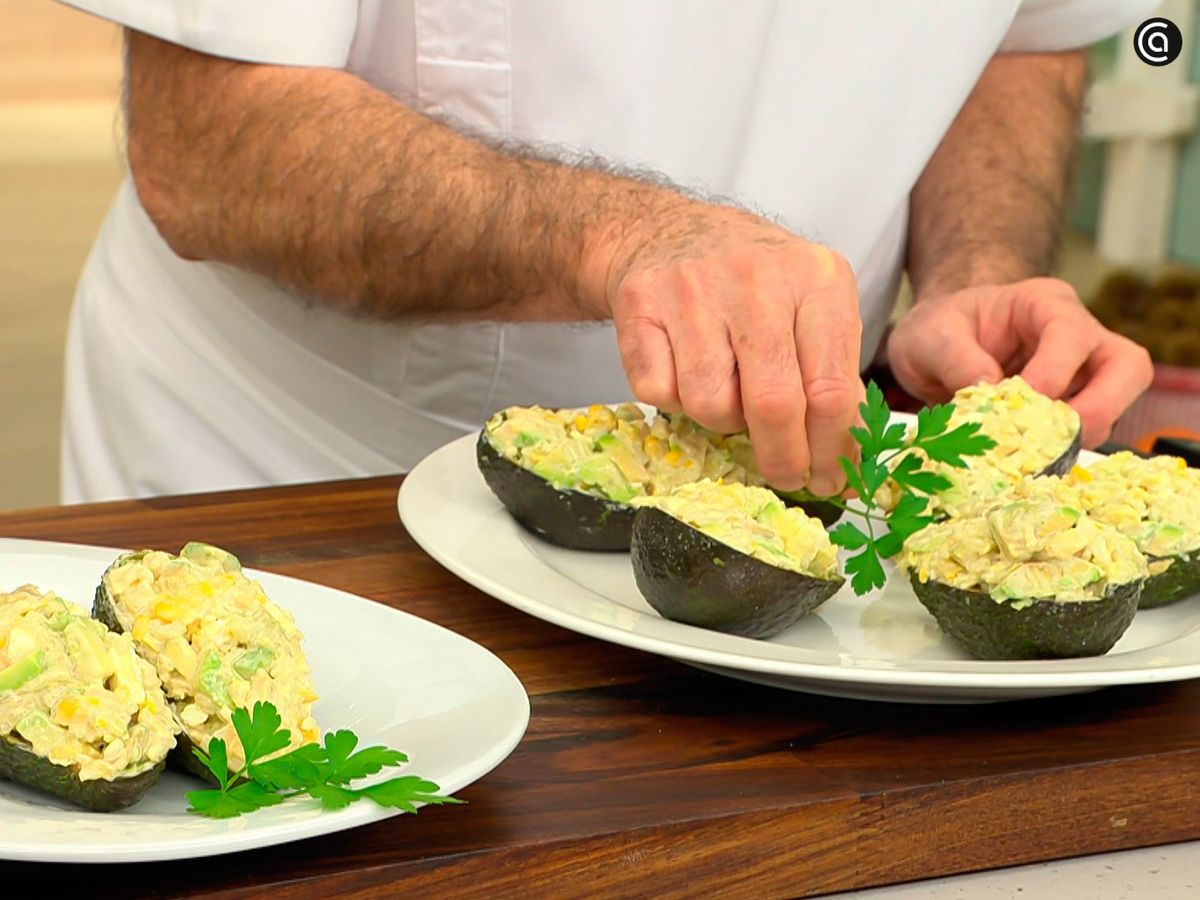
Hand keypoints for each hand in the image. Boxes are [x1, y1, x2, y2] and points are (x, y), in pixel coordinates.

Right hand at [590, 202, 863, 493]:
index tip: (830, 479)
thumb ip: (832, 369)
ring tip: (727, 392)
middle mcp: (757, 278)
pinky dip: (672, 398)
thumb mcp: (811, 305)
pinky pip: (658, 392)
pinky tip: (683, 370)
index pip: (832, 390)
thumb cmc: (755, 283)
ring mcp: (693, 288)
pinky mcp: (640, 304)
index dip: (832, 450)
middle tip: (786, 475)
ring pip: (711, 405)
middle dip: (782, 457)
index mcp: (817, 278)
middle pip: (774, 405)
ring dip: (722, 419)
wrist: (672, 232)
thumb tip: (843, 457)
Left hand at [887, 277, 1152, 445]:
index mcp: (1043, 304)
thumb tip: (989, 389)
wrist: (935, 345)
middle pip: (1127, 366)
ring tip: (1035, 453)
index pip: (1071, 334)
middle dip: (1102, 406)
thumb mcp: (929, 335)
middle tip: (1058, 437)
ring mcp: (1080, 373)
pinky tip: (1029, 460)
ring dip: (1082, 434)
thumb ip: (956, 358)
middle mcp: (1076, 335)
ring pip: (1117, 403)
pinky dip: (1064, 448)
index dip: (1055, 372)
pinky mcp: (1071, 407)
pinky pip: (1087, 430)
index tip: (1024, 400)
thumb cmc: (938, 328)